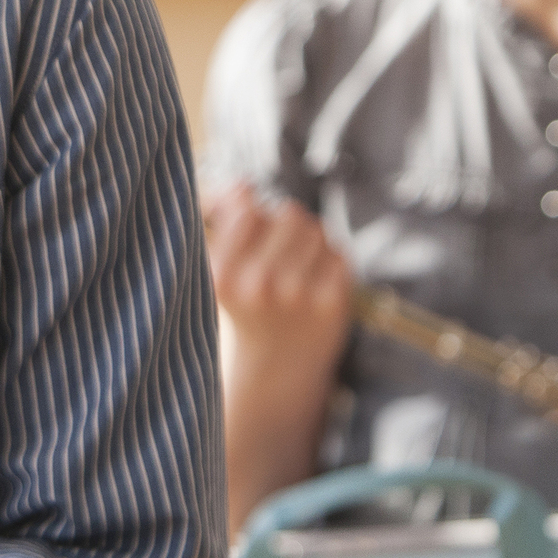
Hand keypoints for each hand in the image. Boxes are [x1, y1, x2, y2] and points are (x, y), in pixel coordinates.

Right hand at [202, 180, 352, 368]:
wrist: (274, 372)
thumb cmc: (244, 310)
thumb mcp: (219, 273)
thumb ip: (225, 223)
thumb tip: (241, 185)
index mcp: (221, 276)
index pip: (248, 208)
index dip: (252, 208)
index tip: (250, 223)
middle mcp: (257, 285)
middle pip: (289, 213)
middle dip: (285, 226)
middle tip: (277, 253)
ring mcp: (297, 295)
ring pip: (316, 230)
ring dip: (309, 241)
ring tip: (296, 268)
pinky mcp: (331, 304)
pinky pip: (338, 255)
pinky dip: (329, 264)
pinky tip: (313, 285)